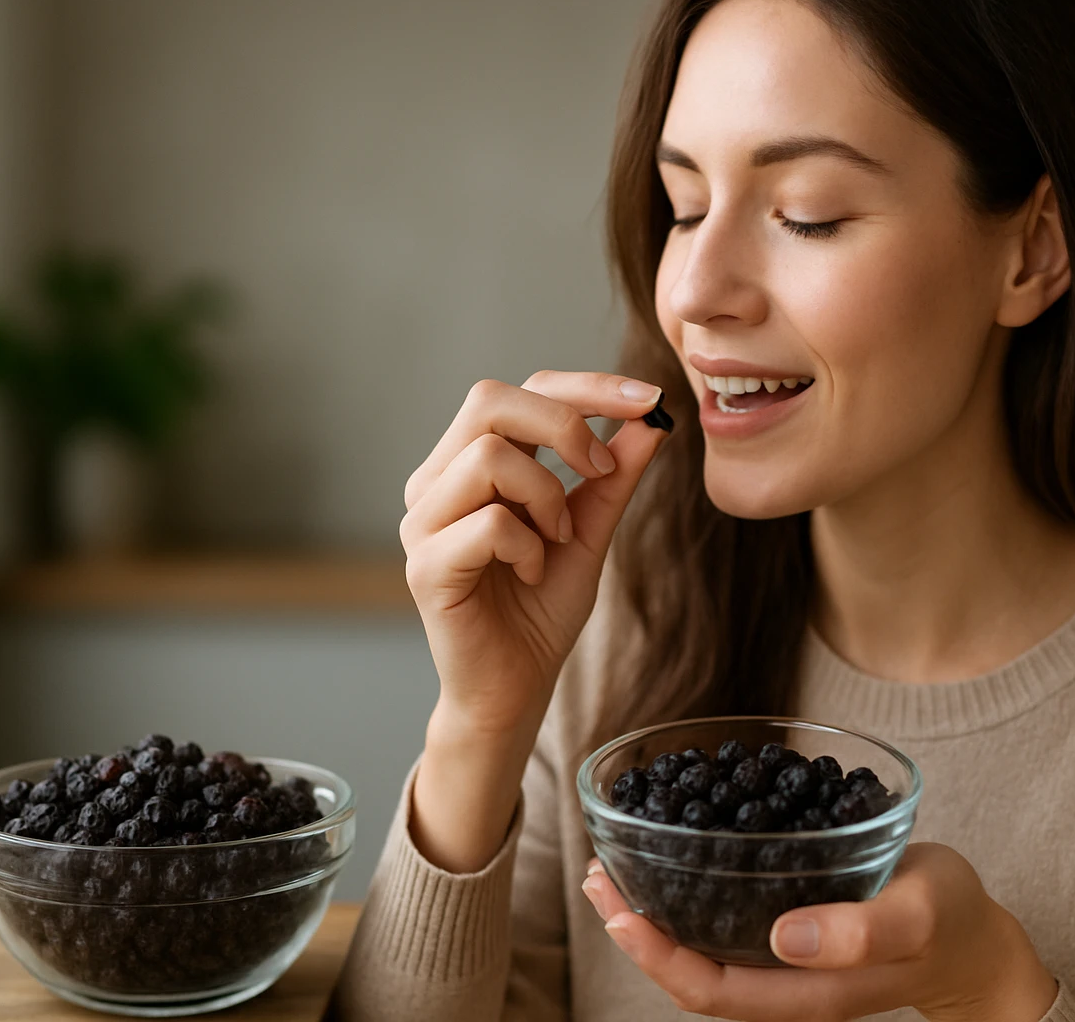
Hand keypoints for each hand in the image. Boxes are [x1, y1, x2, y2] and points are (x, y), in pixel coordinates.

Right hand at [402, 370, 668, 870]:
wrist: (516, 687)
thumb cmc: (541, 608)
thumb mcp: (590, 530)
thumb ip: (614, 476)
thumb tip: (651, 419)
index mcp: (471, 461)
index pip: (522, 391)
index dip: (586, 387)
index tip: (649, 400)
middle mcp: (436, 481)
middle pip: (490, 399)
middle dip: (565, 422)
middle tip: (602, 470)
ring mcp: (423, 521)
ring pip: (491, 455)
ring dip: (547, 497)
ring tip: (554, 541)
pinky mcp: (425, 566)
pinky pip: (489, 524)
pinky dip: (529, 546)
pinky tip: (531, 574)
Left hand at [581, 844, 1056, 1021]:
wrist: (978, 939)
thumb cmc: (951, 920)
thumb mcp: (919, 915)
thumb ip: (862, 934)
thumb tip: (784, 939)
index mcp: (808, 991)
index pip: (711, 990)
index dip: (656, 957)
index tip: (617, 911)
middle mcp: (786, 985)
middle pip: (692, 975)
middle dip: (636, 932)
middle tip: (596, 874)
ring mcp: (787, 965)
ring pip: (703, 952)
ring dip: (654, 915)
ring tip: (615, 869)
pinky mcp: (793, 936)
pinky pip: (726, 928)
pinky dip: (688, 898)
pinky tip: (676, 860)